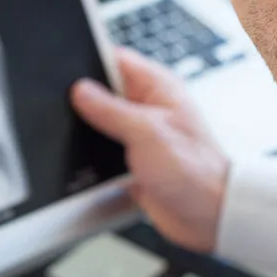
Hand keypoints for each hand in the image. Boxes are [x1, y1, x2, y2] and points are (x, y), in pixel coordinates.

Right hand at [71, 48, 229, 252]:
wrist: (208, 217)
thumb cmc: (196, 171)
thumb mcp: (145, 133)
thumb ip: (110, 110)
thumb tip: (80, 91)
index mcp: (159, 88)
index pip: (118, 59)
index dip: (91, 62)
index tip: (69, 74)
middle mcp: (149, 107)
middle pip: (105, 91)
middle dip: (85, 100)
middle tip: (69, 109)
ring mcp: (140, 133)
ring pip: (101, 121)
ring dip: (89, 130)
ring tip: (80, 137)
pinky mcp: (132, 159)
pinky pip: (104, 148)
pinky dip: (93, 154)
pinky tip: (85, 160)